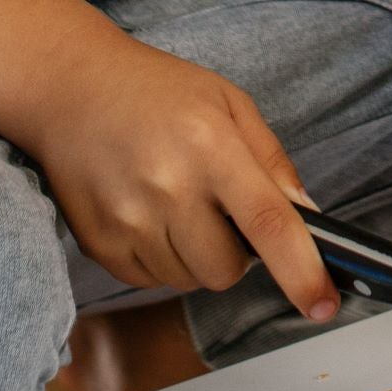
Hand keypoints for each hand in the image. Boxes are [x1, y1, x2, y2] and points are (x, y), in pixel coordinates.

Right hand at [0, 19, 338, 322]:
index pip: (268, 223)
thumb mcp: (228, 102)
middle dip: (236, 253)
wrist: (68, 87)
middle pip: (227, 270)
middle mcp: (168, 186)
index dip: (302, 271)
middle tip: (218, 209)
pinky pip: (151, 281)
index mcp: (211, 146)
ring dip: (196, 256)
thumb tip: (308, 217)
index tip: (323, 303)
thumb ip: (272, 160)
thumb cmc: (156, 91)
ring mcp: (128, 219)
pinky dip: (161, 258)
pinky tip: (147, 211)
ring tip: (175, 201)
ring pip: (189, 281)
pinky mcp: (98, 243)